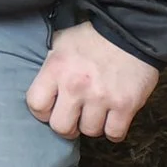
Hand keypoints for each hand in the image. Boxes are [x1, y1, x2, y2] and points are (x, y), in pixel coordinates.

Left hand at [26, 21, 159, 140]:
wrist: (130, 32)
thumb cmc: (92, 38)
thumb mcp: (61, 43)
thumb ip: (50, 66)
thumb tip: (43, 86)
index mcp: (56, 69)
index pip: (36, 105)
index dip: (42, 112)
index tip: (52, 110)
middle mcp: (75, 86)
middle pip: (61, 127)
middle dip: (66, 126)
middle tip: (74, 118)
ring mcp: (101, 98)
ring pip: (89, 132)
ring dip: (92, 125)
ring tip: (96, 113)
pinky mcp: (125, 106)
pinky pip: (114, 134)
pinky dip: (113, 130)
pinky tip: (112, 119)